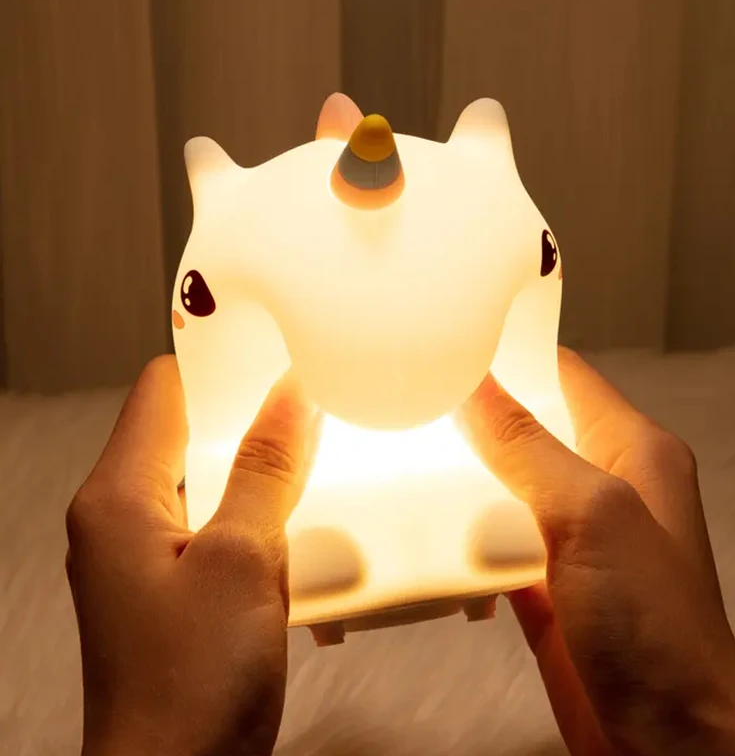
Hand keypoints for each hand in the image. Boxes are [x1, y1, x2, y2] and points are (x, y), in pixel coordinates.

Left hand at [66, 356, 317, 755]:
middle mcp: (120, 517)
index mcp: (119, 498)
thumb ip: (266, 470)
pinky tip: (293, 529)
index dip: (218, 363)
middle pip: (185, 430)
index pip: (163, 389)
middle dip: (248, 419)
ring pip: (205, 477)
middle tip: (308, 410)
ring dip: (256, 471)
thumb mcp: (243, 559)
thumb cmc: (188, 687)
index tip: (272, 351)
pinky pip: (214, 520)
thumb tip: (290, 398)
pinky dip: (253, 513)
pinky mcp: (171, 581)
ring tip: (310, 469)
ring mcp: (144, 551)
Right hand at [458, 348, 734, 755]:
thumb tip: (477, 390)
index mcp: (631, 451)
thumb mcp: (591, 514)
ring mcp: (570, 536)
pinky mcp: (542, 580)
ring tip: (409, 466)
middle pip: (524, 430)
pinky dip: (460, 540)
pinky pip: (489, 542)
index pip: (564, 375)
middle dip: (472, 422)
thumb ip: (528, 448)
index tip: (457, 344)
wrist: (668, 739)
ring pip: (500, 487)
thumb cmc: (662, 631)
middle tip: (418, 405)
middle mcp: (602, 487)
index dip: (513, 356)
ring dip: (460, 484)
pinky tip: (429, 541)